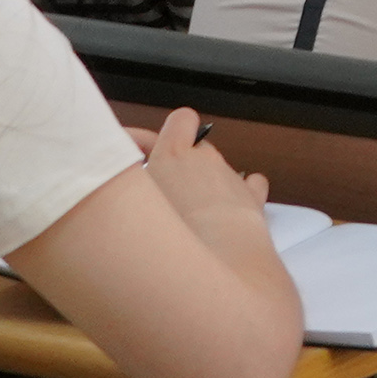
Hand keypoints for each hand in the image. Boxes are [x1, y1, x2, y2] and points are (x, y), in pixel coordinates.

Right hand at [136, 103, 266, 233]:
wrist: (217, 256)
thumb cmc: (173, 232)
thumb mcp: (134, 202)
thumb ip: (130, 184)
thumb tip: (125, 186)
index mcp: (175, 154)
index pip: (179, 121)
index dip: (170, 133)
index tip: (144, 151)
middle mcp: (206, 159)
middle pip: (195, 149)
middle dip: (180, 164)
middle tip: (161, 187)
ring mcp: (231, 176)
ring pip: (216, 169)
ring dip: (203, 183)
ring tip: (189, 213)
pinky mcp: (251, 197)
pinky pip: (249, 185)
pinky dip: (240, 193)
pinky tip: (227, 209)